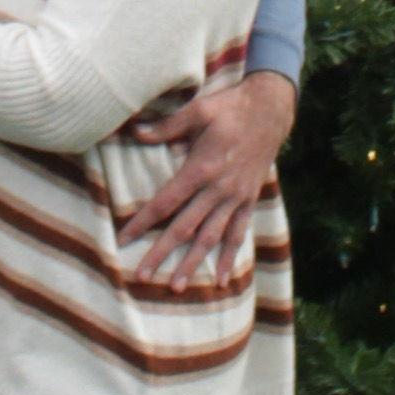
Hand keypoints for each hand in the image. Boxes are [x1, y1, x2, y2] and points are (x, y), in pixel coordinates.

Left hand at [125, 66, 291, 278]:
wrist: (271, 110)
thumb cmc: (230, 108)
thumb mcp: (198, 111)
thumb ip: (167, 126)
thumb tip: (135, 131)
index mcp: (200, 169)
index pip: (165, 202)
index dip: (142, 222)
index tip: (123, 238)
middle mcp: (217, 189)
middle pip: (183, 228)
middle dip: (161, 253)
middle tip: (142, 276)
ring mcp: (235, 198)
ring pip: (210, 238)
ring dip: (192, 263)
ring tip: (177, 286)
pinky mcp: (248, 200)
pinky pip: (238, 233)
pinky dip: (229, 257)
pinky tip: (221, 279)